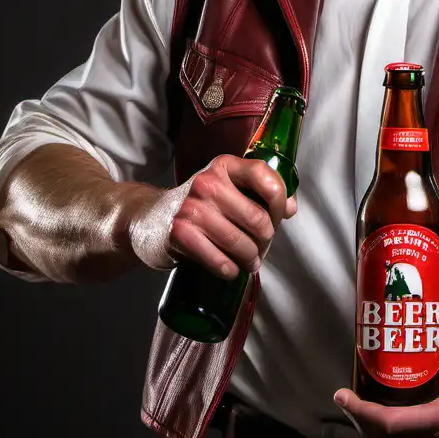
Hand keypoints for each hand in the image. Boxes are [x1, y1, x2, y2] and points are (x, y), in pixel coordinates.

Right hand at [127, 154, 295, 275]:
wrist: (147, 219)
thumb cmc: (197, 205)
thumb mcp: (225, 188)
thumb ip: (257, 192)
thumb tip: (291, 208)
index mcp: (224, 166)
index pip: (264, 175)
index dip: (279, 200)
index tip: (279, 216)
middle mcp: (208, 183)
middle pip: (258, 219)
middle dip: (266, 240)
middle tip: (261, 248)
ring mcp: (192, 209)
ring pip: (242, 244)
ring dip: (251, 259)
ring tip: (249, 262)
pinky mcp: (180, 235)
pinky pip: (221, 261)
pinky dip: (231, 270)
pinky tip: (230, 270)